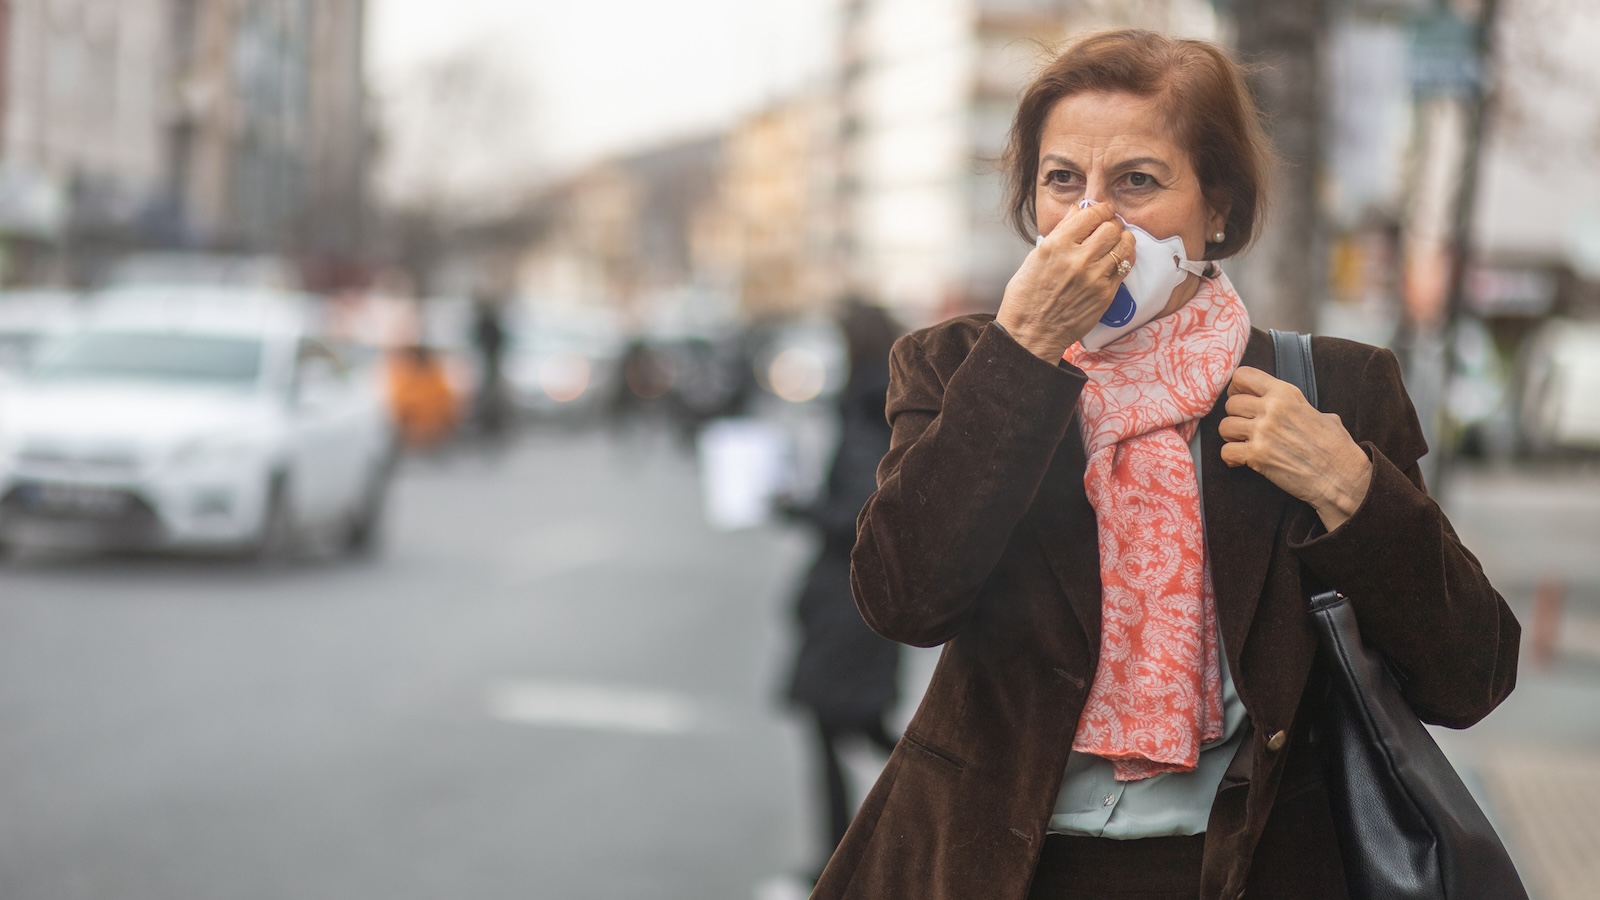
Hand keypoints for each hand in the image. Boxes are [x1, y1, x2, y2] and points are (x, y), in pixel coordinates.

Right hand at [996, 203, 1137, 360]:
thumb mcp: (1034, 258)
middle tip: (1108, 228)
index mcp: (1055, 246)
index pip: (1091, 214)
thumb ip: (1060, 233)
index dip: (1100, 210)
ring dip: (1121, 240)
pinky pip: (1126, 266)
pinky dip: (1124, 258)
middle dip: (1111, 224)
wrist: (1032, 334)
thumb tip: (1078, 213)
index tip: (1101, 212)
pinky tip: (1115, 260)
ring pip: (1124, 244)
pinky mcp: (1106, 294)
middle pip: (1111, 227)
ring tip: (1114, 243)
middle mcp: (1077, 259)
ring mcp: (1094, 277)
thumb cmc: (1026, 298)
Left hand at [1218, 366, 1372, 530]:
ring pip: (1224, 427)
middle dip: (1235, 417)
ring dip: (1231, 438)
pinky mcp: (1257, 455)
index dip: (1237, 388)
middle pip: (1230, 403)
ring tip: (1243, 444)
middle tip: (1245, 428)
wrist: (1342, 477)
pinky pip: (1226, 452)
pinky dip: (1230, 458)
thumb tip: (1291, 409)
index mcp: (1286, 393)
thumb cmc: (1336, 448)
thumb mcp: (1322, 414)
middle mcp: (1272, 408)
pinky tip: (1241, 461)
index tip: (1241, 398)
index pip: (1243, 376)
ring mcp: (1263, 432)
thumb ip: (1298, 408)